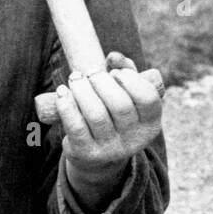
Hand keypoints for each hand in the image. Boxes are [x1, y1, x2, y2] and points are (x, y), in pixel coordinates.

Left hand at [37, 52, 163, 180]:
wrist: (97, 155)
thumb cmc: (112, 114)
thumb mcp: (125, 94)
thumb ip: (125, 70)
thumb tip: (113, 57)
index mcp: (150, 123)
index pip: (148, 98)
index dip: (131, 80)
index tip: (115, 73)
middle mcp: (134, 139)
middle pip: (120, 105)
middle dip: (102, 81)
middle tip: (90, 73)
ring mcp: (110, 149)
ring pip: (96, 114)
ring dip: (82, 89)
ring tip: (75, 78)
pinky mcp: (86, 153)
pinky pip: (75, 126)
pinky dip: (66, 105)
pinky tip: (62, 92)